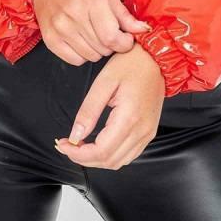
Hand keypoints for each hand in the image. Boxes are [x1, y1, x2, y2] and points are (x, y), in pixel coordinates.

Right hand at [32, 0, 151, 64]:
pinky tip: (82, 41)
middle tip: (108, 34)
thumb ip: (125, 15)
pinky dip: (82, 55)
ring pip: (90, 56)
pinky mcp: (51, 39)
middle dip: (112, 45)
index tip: (125, 39)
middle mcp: (75, 15)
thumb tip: (143, 30)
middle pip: (103, 48)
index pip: (112, 37)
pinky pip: (75, 60)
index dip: (124, 43)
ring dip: (98, 50)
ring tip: (94, 36)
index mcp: (92, 1)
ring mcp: (61, 28)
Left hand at [54, 42, 165, 169]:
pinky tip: (98, 144)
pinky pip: (129, 154)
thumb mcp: (104, 81)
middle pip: (109, 161)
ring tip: (80, 145)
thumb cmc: (131, 64)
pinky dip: (111, 155)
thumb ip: (89, 110)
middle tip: (67, 145)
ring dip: (97, 159)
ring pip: (119, 162)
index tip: (64, 145)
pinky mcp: (149, 131)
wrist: (156, 58)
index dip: (79, 154)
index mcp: (129, 118)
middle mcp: (142, 130)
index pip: (101, 151)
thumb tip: (75, 136)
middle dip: (84, 158)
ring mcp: (148, 133)